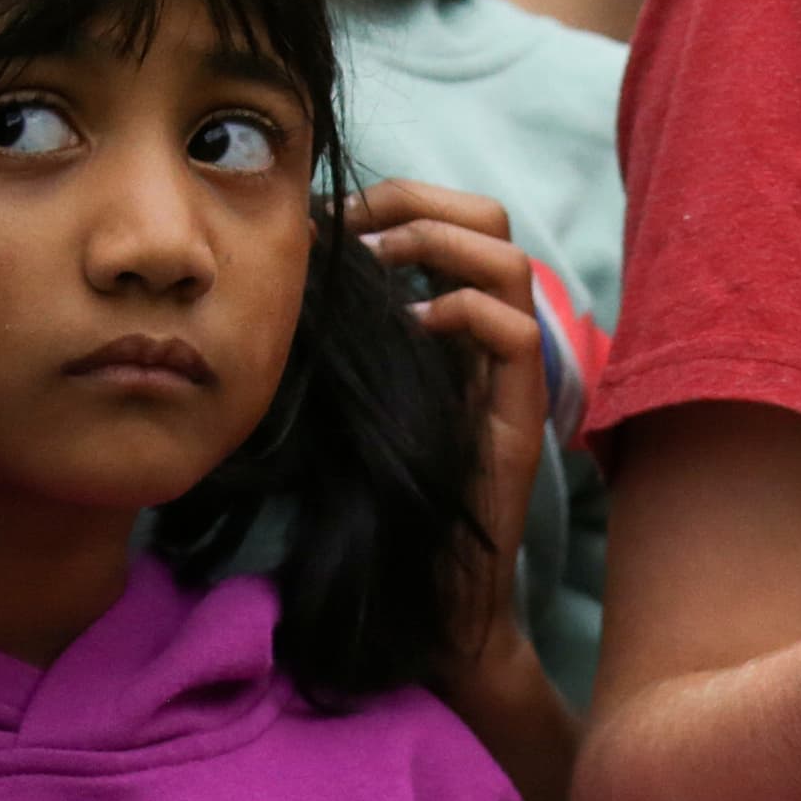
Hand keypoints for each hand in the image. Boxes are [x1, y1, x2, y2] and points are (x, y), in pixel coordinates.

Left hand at [350, 180, 556, 696]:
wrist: (425, 602)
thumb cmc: (374, 511)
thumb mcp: (338, 402)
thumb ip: (331, 341)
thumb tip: (279, 282)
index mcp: (452, 328)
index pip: (451, 219)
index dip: (394, 198)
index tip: (330, 220)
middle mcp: (490, 342)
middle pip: (490, 219)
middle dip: (418, 202)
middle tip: (355, 229)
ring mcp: (511, 380)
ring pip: (512, 262)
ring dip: (439, 244)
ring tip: (382, 264)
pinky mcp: (521, 421)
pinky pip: (515, 333)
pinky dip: (462, 312)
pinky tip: (412, 329)